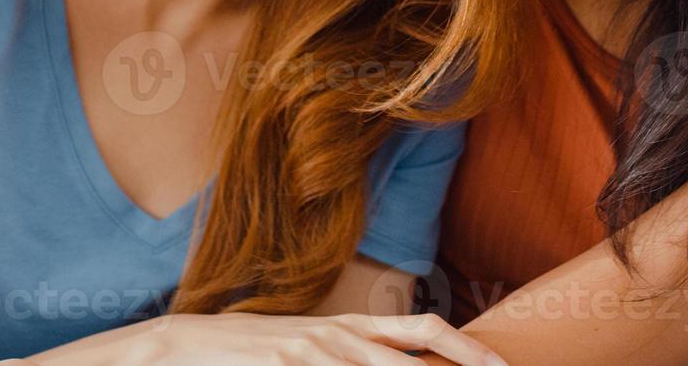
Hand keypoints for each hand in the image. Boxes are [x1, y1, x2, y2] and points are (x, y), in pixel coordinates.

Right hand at [134, 311, 510, 365]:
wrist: (186, 344)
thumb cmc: (254, 352)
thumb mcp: (311, 347)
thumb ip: (354, 356)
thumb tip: (399, 361)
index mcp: (350, 325)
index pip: (422, 328)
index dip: (466, 346)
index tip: (501, 365)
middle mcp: (338, 335)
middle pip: (413, 357)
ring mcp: (311, 352)